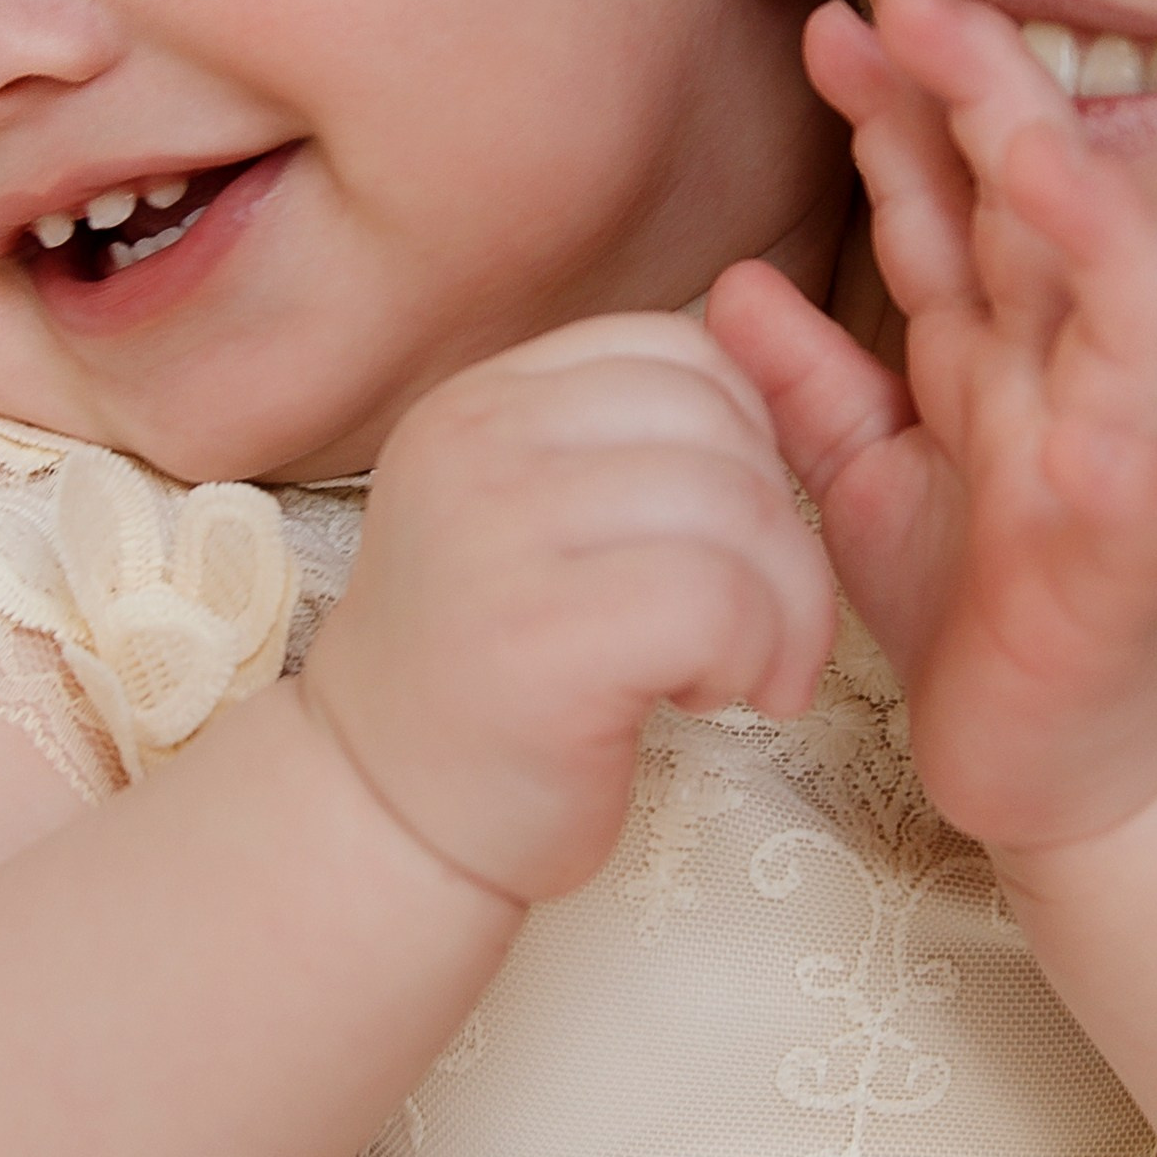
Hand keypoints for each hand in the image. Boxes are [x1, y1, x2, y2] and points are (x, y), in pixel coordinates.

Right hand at [300, 315, 837, 904]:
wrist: (376, 820)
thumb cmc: (489, 678)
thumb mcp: (530, 515)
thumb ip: (618, 437)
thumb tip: (768, 335)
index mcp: (478, 403)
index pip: (675, 350)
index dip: (745, 441)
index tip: (723, 540)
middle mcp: (475, 446)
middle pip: (721, 424)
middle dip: (780, 531)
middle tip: (752, 626)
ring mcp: (498, 536)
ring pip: (738, 508)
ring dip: (781, 605)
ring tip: (732, 669)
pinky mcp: (539, 639)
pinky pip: (721, 601)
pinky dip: (753, 654)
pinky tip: (704, 697)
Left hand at [707, 0, 1156, 854]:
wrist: (1059, 758)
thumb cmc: (977, 607)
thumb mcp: (862, 477)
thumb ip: (809, 379)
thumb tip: (729, 281)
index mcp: (991, 343)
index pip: (948, 196)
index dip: (898, 107)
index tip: (831, 22)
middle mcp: (1058, 372)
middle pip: (1034, 205)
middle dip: (988, 97)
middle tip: (917, 2)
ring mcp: (1106, 453)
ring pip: (1119, 308)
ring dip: (1085, 222)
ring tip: (1029, 146)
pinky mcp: (1129, 560)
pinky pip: (1136, 487)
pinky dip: (1118, 442)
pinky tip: (1090, 417)